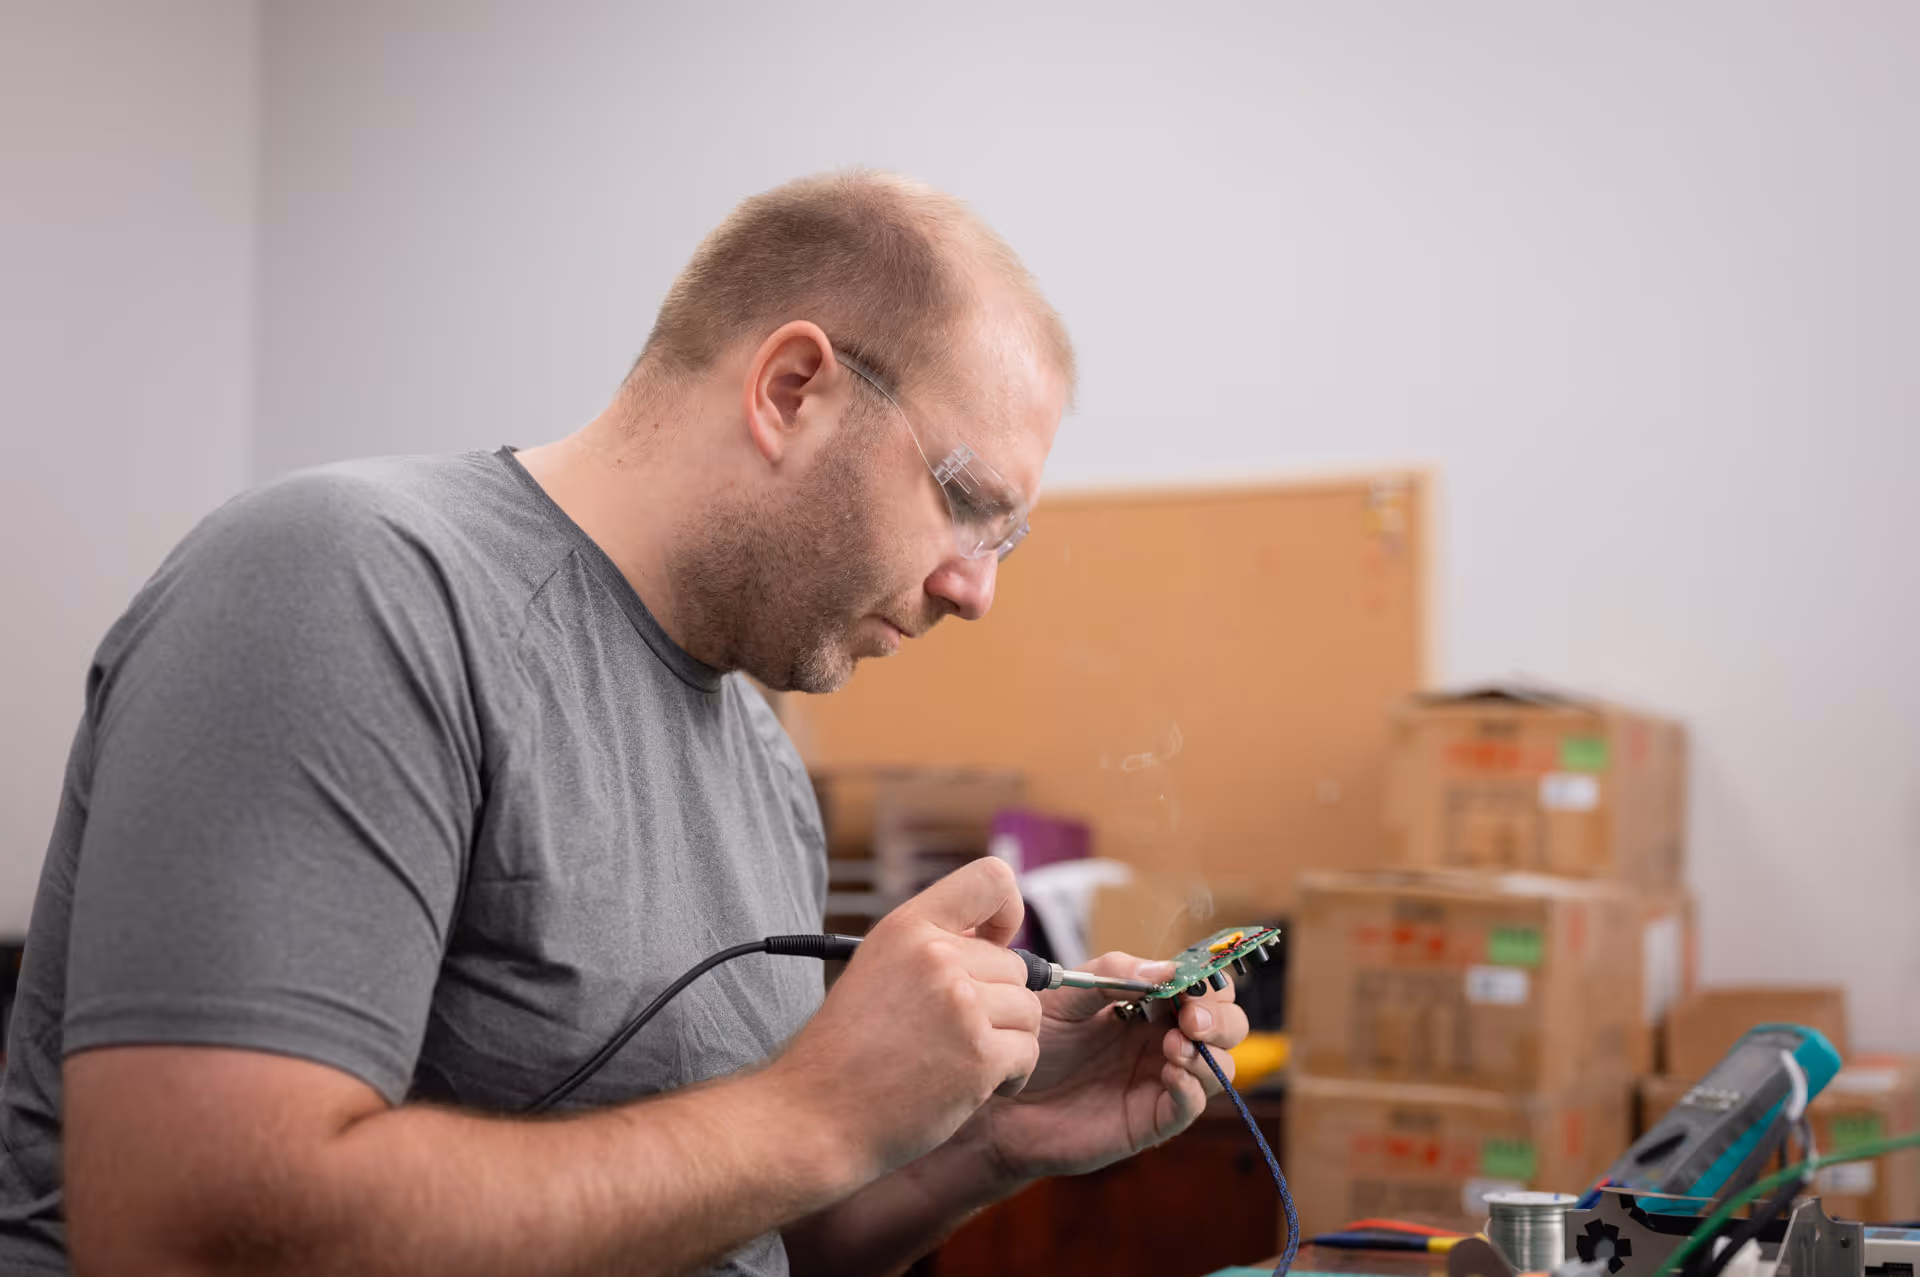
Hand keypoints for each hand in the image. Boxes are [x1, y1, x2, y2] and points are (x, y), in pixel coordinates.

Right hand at [768, 858, 1042, 1183]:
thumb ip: (932, 947)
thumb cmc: (845, 1052)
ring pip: (1029, 1010)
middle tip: (955, 1036)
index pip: (991, 878)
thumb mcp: (877, 969)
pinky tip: (971, 1087)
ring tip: (960, 1062)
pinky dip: (1011, 1076)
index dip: (1007, 911)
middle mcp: (936, 956)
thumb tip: (996, 939)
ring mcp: (961, 1004)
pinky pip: (1028, 1052)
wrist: (815, 1116)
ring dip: (1007, 1042)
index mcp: (908, 927)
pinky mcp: (979, 1054)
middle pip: (1017, 966)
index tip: (996, 944)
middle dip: (999, 1004)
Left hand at [961, 950, 1249, 1182]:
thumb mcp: (1068, 993)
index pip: (1204, 987)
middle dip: (1220, 1017)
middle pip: (1226, 1025)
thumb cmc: (1033, 1040)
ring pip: (1220, 1067)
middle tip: (1190, 1017)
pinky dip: (1191, 1089)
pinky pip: (1191, 1106)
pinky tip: (1169, 1074)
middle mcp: (1163, 1039)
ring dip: (1208, 1052)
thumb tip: (1168, 970)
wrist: (1002, 1099)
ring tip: (1173, 1047)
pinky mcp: (1150, 1119)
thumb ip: (1116, 974)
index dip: (1209, 982)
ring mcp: (1160, 1080)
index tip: (1193, 982)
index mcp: (1149, 1003)